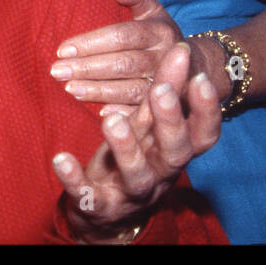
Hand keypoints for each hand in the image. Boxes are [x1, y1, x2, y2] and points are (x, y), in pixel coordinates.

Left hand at [52, 0, 188, 114]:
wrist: (196, 66)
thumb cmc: (160, 33)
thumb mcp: (153, 10)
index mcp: (159, 32)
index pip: (121, 36)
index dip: (92, 42)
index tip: (62, 49)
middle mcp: (166, 59)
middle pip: (124, 64)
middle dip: (88, 68)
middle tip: (57, 72)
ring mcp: (167, 85)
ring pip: (131, 90)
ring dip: (99, 91)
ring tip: (70, 90)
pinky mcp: (166, 106)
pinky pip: (143, 112)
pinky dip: (122, 113)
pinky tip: (100, 114)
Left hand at [53, 42, 221, 242]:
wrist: (106, 215)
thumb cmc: (132, 157)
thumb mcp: (147, 126)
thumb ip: (162, 93)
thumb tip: (179, 49)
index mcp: (172, 153)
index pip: (202, 136)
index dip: (206, 110)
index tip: (200, 77)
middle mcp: (159, 175)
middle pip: (176, 153)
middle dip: (170, 122)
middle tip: (160, 90)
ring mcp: (129, 193)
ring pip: (136, 176)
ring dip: (125, 148)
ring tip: (110, 119)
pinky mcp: (98, 206)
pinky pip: (88, 196)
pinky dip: (74, 178)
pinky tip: (60, 158)